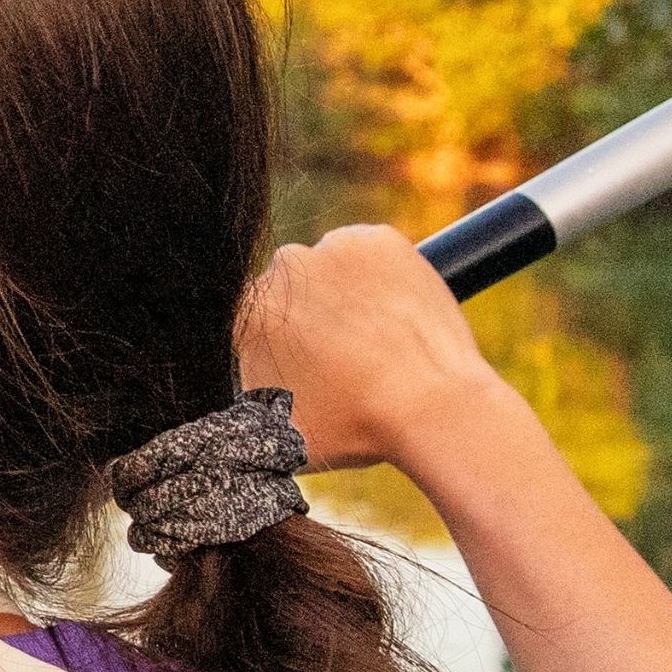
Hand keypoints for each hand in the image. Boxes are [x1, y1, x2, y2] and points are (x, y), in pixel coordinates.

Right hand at [237, 222, 528, 475]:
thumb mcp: (275, 432)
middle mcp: (281, 267)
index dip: (285, 346)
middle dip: (310, 316)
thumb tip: (243, 396)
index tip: (311, 365)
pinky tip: (395, 317)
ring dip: (343, 293)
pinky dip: (381, 277)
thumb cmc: (355, 427)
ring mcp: (333, 248)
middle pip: (291, 289)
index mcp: (248, 314)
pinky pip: (370, 254)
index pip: (259, 322)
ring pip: (331, 267)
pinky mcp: (379, 239)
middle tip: (346, 355)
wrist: (428, 406)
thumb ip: (246, 406)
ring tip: (377, 339)